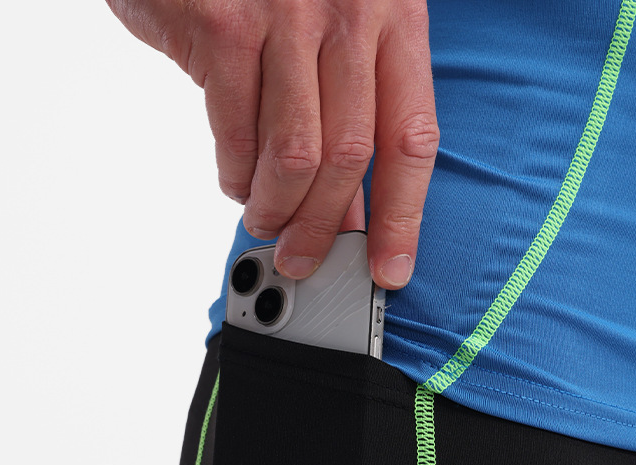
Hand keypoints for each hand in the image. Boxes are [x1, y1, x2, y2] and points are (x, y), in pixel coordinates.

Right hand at [106, 0, 438, 289]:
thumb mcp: (339, 25)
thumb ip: (351, 111)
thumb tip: (350, 209)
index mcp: (393, 19)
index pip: (411, 139)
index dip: (404, 216)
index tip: (392, 268)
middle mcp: (348, 15)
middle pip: (351, 157)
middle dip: (326, 228)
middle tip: (304, 259)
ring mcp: (285, 16)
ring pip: (296, 155)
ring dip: (277, 207)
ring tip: (266, 221)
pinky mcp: (224, 25)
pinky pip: (237, 133)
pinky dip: (236, 175)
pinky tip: (237, 181)